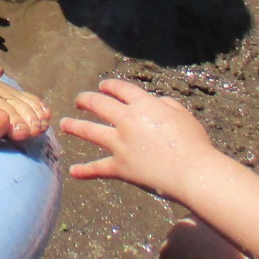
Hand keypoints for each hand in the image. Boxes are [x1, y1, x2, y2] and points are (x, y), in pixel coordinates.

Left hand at [60, 79, 218, 197]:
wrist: (192, 172)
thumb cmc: (193, 143)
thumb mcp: (182, 115)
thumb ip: (165, 104)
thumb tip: (155, 102)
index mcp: (143, 105)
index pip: (120, 89)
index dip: (109, 86)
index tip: (102, 86)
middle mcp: (127, 121)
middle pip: (98, 104)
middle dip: (85, 100)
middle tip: (78, 101)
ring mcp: (120, 144)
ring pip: (89, 131)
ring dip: (74, 126)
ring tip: (64, 124)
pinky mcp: (120, 166)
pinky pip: (98, 168)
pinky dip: (85, 171)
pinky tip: (73, 171)